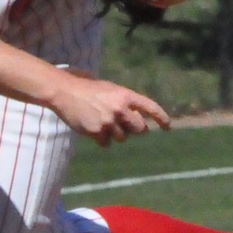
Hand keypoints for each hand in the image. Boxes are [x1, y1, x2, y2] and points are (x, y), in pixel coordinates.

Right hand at [47, 70, 170, 145]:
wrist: (65, 92)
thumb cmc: (88, 89)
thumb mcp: (110, 89)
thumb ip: (125, 102)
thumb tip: (140, 123)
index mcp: (125, 95)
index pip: (150, 107)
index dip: (161, 118)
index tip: (167, 127)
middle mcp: (120, 109)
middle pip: (139, 129)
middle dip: (135, 130)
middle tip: (125, 126)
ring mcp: (109, 121)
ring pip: (122, 138)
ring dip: (115, 134)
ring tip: (102, 122)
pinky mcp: (96, 132)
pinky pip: (106, 143)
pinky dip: (101, 139)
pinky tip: (92, 128)